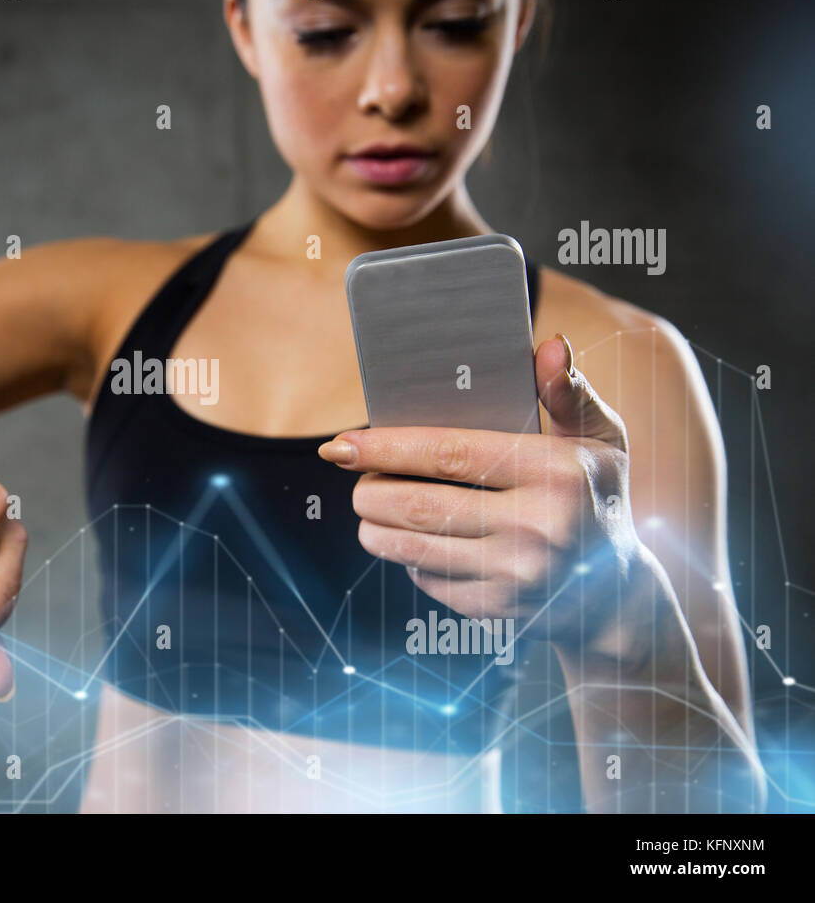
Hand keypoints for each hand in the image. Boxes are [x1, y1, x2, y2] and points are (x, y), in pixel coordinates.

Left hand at [318, 334, 651, 654]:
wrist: (618, 593)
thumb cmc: (596, 495)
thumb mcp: (600, 440)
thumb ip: (568, 393)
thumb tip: (548, 345)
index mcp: (557, 474)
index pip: (450, 455)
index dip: (387, 448)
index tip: (340, 444)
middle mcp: (538, 529)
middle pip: (418, 506)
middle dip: (369, 489)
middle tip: (354, 475)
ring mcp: (517, 577)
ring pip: (411, 548)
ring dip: (373, 525)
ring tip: (369, 505)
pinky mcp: (498, 612)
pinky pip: (427, 579)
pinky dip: (407, 558)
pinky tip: (411, 540)